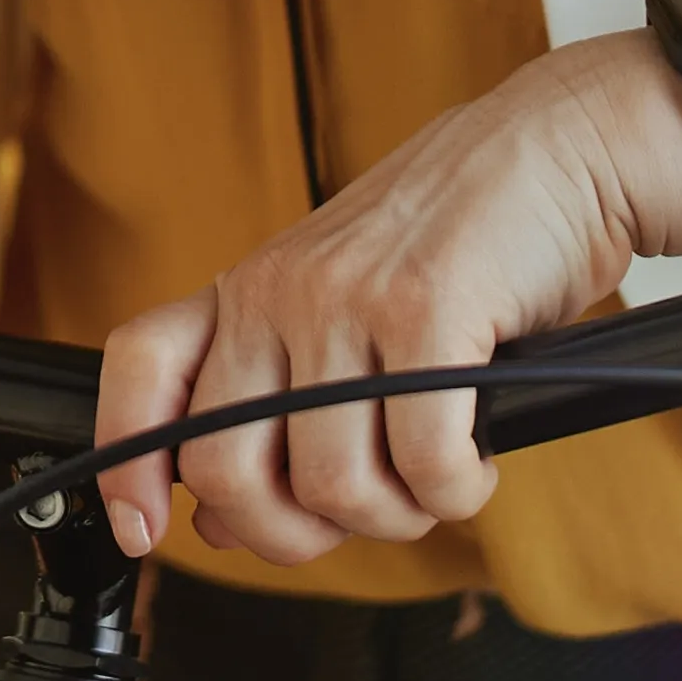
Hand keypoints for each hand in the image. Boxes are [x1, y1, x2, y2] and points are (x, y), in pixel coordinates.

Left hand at [91, 30, 681, 564]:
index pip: (142, 368)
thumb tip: (216, 521)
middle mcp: (280, 290)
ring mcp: (347, 298)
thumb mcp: (343, 307)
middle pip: (226, 468)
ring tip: (435, 478)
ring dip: (395, 515)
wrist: (557, 146)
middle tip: (360, 516)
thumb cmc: (462, 240)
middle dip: (294, 533)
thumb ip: (277, 402)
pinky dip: (456, 491)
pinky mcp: (428, 309)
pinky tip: (474, 462)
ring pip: (329, 483)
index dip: (123, 462)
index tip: (146, 531)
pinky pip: (424, 462)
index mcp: (248, 289)